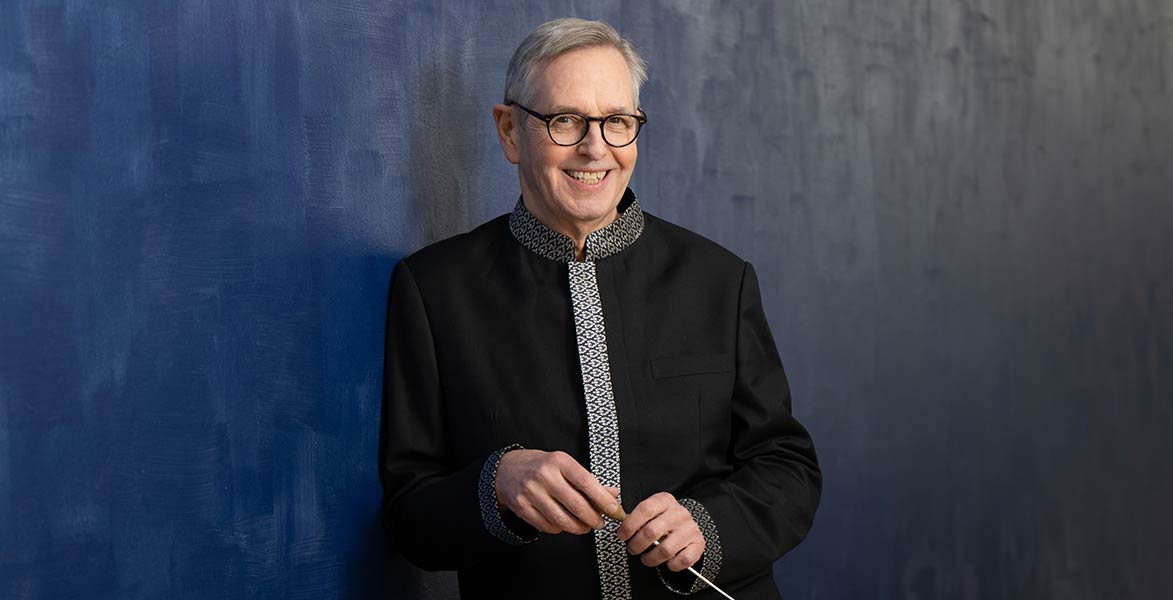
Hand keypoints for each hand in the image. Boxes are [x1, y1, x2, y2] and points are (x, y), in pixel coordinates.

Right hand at [495, 449, 619, 534]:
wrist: (506, 469)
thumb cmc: (540, 466)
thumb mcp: (564, 465)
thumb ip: (588, 480)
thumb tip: (612, 495)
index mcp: (559, 461)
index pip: (586, 481)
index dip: (602, 499)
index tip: (613, 509)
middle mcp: (544, 475)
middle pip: (575, 504)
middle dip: (593, 518)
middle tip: (599, 523)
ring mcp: (531, 492)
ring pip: (561, 519)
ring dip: (578, 527)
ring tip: (584, 526)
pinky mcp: (522, 507)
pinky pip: (547, 526)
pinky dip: (559, 529)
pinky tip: (563, 524)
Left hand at [616, 492, 704, 571]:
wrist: (687, 526)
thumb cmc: (664, 521)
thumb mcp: (652, 513)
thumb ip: (637, 518)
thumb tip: (623, 528)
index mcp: (665, 501)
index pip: (645, 510)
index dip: (630, 525)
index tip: (622, 535)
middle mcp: (679, 513)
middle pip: (652, 531)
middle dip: (637, 545)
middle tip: (633, 549)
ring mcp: (690, 528)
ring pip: (665, 549)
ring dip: (651, 558)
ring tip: (646, 558)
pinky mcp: (698, 544)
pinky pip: (682, 560)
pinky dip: (671, 565)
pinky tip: (666, 562)